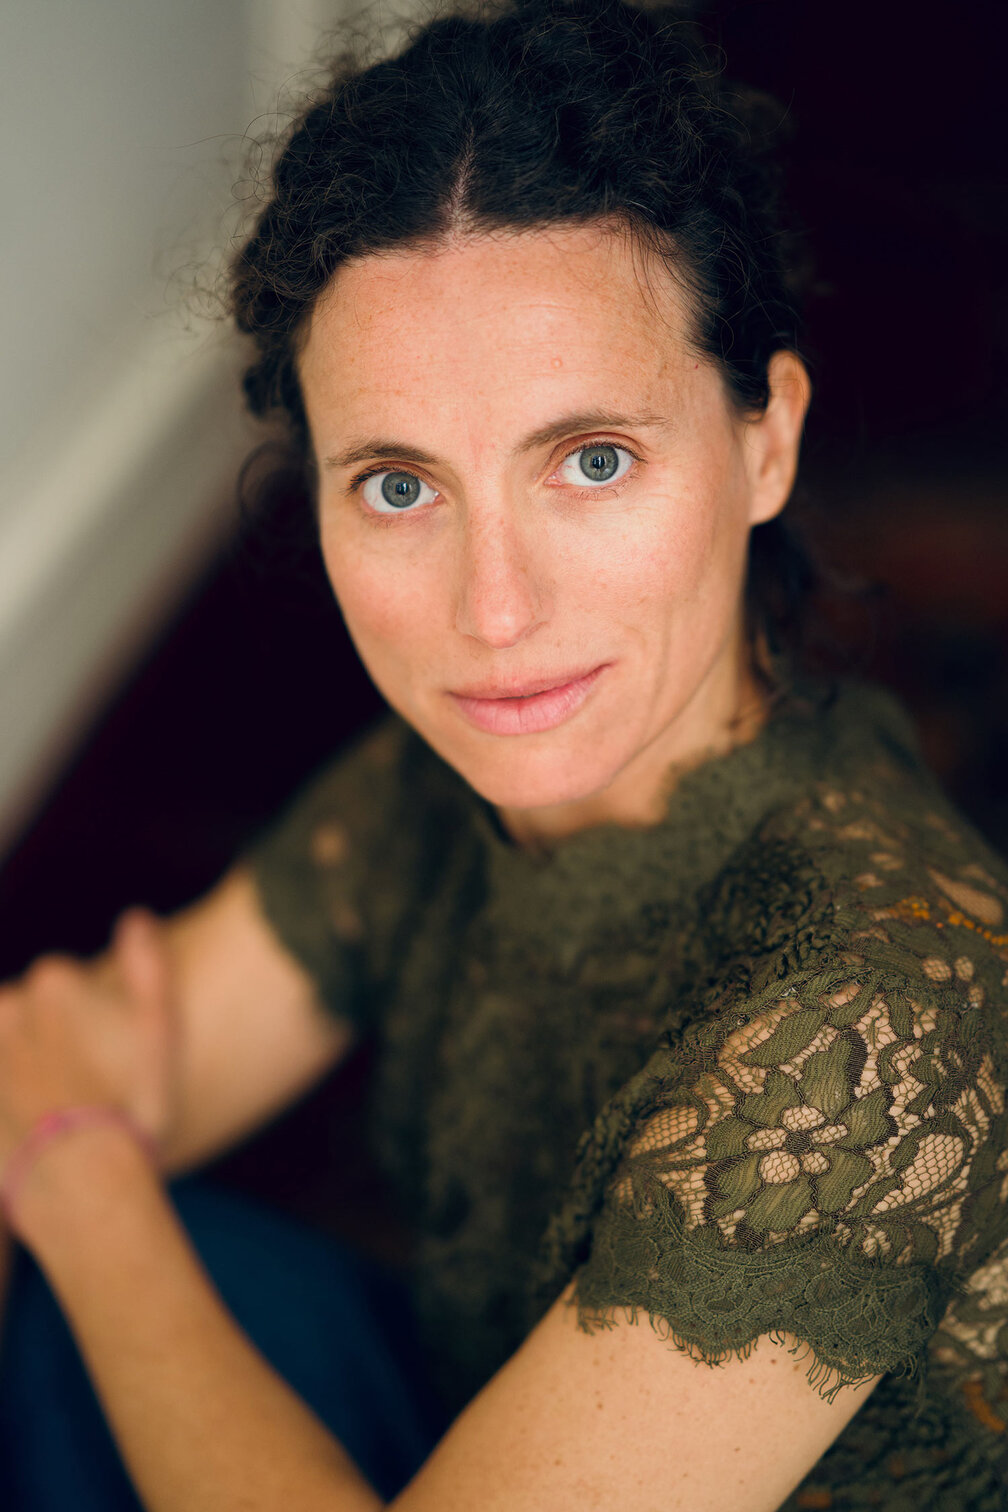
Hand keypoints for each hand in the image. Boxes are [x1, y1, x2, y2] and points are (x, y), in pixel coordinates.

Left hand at [0, 910, 179, 1175]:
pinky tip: (19, 1129)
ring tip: (41, 1122)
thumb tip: (134, 917)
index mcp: (58, 981)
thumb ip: (151, 971)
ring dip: (15, 1075)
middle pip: (20, 1016)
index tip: (98, 1066)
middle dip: (39, 1049)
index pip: (62, 988)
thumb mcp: (162, 1039)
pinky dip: (2, 1101)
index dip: (83, 1029)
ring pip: (3, 1050)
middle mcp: (8, 1005)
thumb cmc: (132, 1116)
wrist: (84, 1193)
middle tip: (69, 1099)